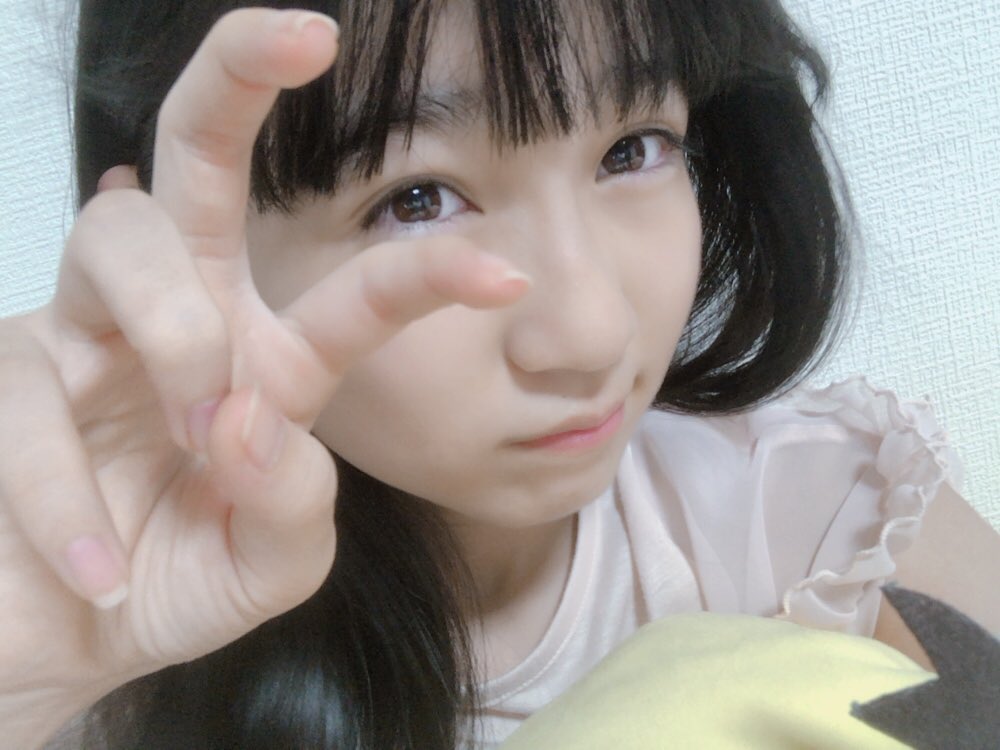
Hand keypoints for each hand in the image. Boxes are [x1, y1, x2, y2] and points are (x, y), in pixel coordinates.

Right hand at [0, 8, 526, 743]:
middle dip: (240, 79)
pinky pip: (31, 388)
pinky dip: (66, 492)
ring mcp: (91, 329)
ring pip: (122, 234)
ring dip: (174, 333)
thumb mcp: (268, 567)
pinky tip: (99, 564)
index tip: (505, 272)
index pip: (357, 295)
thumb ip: (290, 507)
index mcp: (273, 361)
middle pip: (202, 159)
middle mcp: (190, 318)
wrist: (75, 636)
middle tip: (306, 32)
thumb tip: (245, 421)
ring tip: (195, 443)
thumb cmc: (182, 580)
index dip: (427, 272)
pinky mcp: (12, 367)